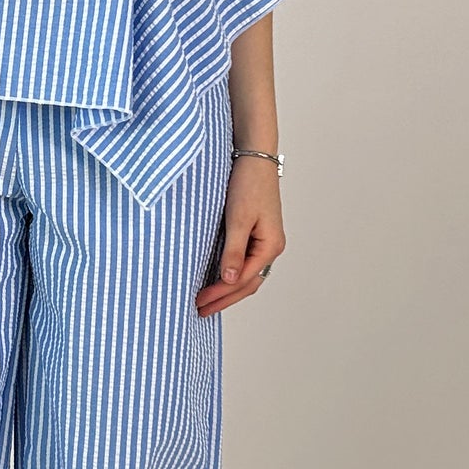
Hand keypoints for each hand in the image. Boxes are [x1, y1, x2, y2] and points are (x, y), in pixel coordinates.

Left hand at [197, 157, 283, 316]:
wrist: (254, 157)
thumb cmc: (248, 183)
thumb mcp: (238, 219)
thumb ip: (233, 251)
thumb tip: (228, 280)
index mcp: (270, 246)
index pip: (242, 280)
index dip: (220, 293)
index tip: (198, 301)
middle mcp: (270, 247)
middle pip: (247, 283)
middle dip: (224, 298)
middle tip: (200, 311)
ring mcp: (264, 242)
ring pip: (246, 275)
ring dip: (227, 290)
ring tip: (207, 302)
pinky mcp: (256, 234)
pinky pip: (244, 262)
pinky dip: (230, 275)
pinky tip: (216, 279)